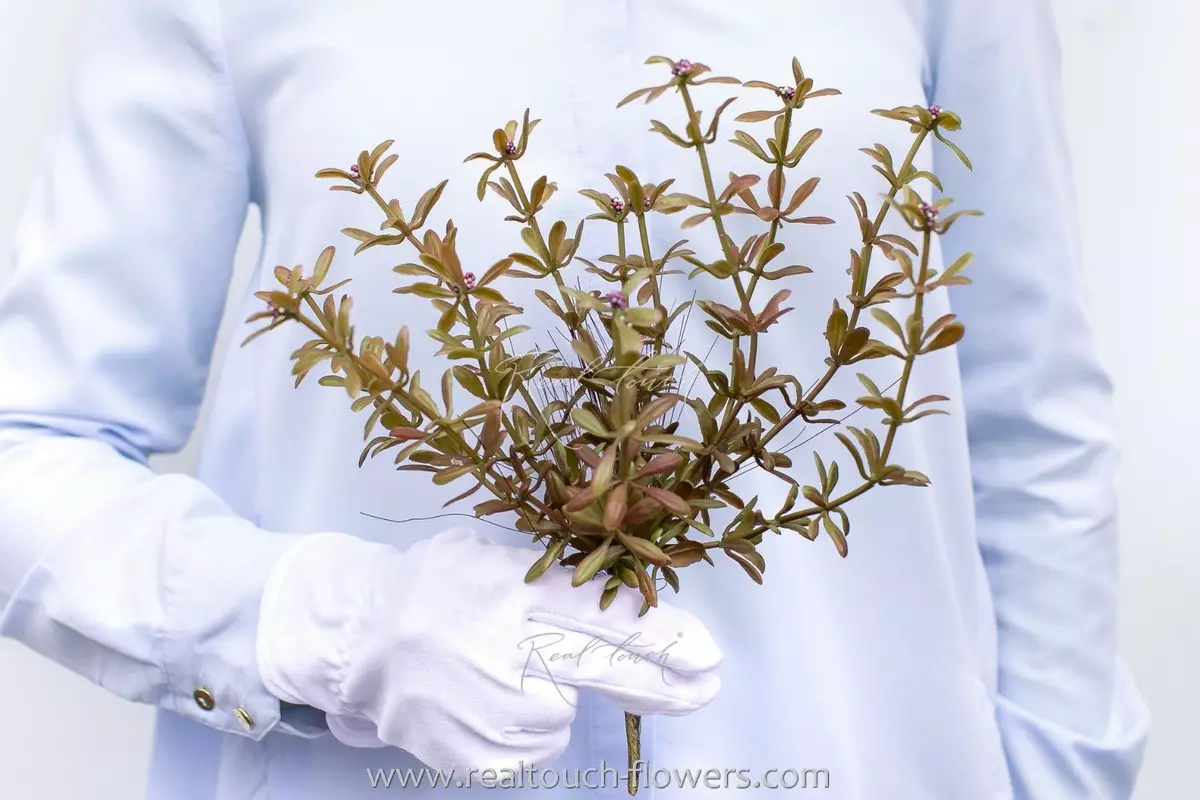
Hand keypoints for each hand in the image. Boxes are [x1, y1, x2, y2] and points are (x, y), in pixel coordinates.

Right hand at [256, 527, 721, 769]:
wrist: (355, 637)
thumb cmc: (432, 588)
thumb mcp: (489, 559)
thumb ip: (551, 581)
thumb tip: (632, 612)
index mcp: (511, 592)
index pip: (603, 615)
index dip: (661, 637)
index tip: (707, 654)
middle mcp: (502, 647)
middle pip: (602, 670)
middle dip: (661, 683)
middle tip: (704, 690)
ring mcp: (484, 705)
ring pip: (561, 715)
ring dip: (552, 698)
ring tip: (502, 672)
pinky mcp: (468, 750)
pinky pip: (529, 750)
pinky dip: (520, 730)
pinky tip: (484, 700)